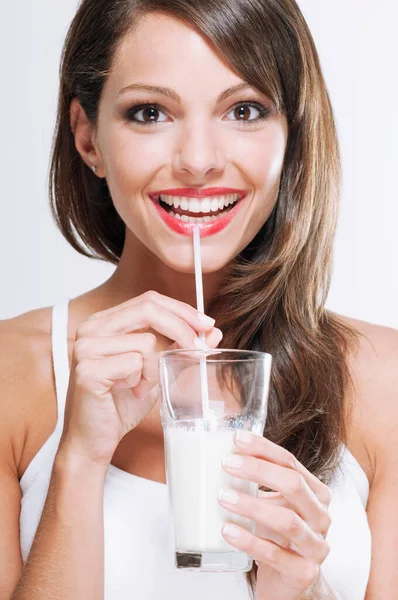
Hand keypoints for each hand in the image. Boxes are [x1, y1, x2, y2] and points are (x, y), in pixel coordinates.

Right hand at [58, 291, 222, 466]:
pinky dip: (143, 381)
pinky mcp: (87, 370)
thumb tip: (213, 332)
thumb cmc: (121, 403)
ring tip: (142, 387)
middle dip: (182, 328)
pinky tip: (131, 393)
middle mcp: (91, 328)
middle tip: (199, 349)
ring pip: (146, 341)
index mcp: (104, 321)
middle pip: (148, 309)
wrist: (95, 439)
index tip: (207, 324)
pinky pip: (135, 363)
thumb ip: (180, 347)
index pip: (148, 300)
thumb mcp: (157, 369)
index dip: (182, 309)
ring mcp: (85, 347)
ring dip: (155, 369)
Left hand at [217, 431, 331, 599]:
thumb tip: (224, 454)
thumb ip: (259, 482)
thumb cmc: (277, 536)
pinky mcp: (303, 572)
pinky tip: (228, 530)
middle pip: (293, 485)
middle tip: (227, 464)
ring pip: (286, 520)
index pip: (290, 463)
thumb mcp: (273, 504)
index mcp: (316, 493)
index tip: (238, 439)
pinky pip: (275, 554)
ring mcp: (315, 546)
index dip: (264, 449)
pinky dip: (249, 540)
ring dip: (251, 505)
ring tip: (223, 497)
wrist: (289, 582)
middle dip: (258, 470)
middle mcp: (321, 516)